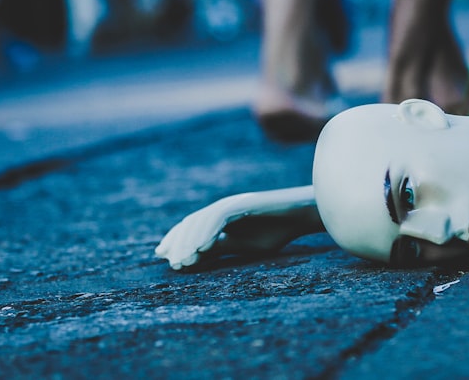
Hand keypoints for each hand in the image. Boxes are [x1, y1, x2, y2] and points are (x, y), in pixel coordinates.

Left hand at [155, 187, 320, 269]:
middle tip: (173, 265)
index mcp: (221, 217)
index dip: (177, 241)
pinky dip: (208, 232)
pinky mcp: (242, 203)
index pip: (193, 227)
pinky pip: (219, 218)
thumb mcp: (242, 246)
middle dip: (179, 243)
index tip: (166, 260)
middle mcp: (223, 207)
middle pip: (192, 223)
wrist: (301, 216)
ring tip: (183, 261)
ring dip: (190, 241)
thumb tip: (194, 257)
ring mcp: (232, 203)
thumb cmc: (276, 231)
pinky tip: (201, 249)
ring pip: (202, 220)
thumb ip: (219, 248)